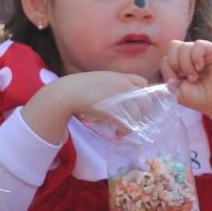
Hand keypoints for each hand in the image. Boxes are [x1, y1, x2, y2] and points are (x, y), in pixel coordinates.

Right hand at [23, 71, 147, 143]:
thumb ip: (111, 85)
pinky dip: (125, 130)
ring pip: (138, 114)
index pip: (143, 83)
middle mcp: (122, 85)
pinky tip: (118, 133)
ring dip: (134, 124)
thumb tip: (118, 98)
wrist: (66, 93)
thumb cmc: (79, 88)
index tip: (136, 105)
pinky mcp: (114, 110)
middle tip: (134, 121)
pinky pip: (128, 123)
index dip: (142, 95)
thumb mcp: (99, 80)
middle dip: (142, 112)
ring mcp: (119, 97)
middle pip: (145, 100)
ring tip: (125, 130)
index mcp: (119, 77)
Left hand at [161, 40, 211, 136]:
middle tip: (185, 78)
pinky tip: (200, 67)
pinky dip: (196, 57)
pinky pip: (198, 45)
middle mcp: (189, 56)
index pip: (166, 57)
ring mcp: (200, 52)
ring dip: (186, 64)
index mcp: (179, 64)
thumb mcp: (178, 92)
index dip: (167, 68)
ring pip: (184, 46)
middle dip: (175, 63)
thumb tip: (164, 72)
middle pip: (173, 46)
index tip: (174, 81)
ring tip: (194, 76)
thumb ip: (168, 81)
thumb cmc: (200, 98)